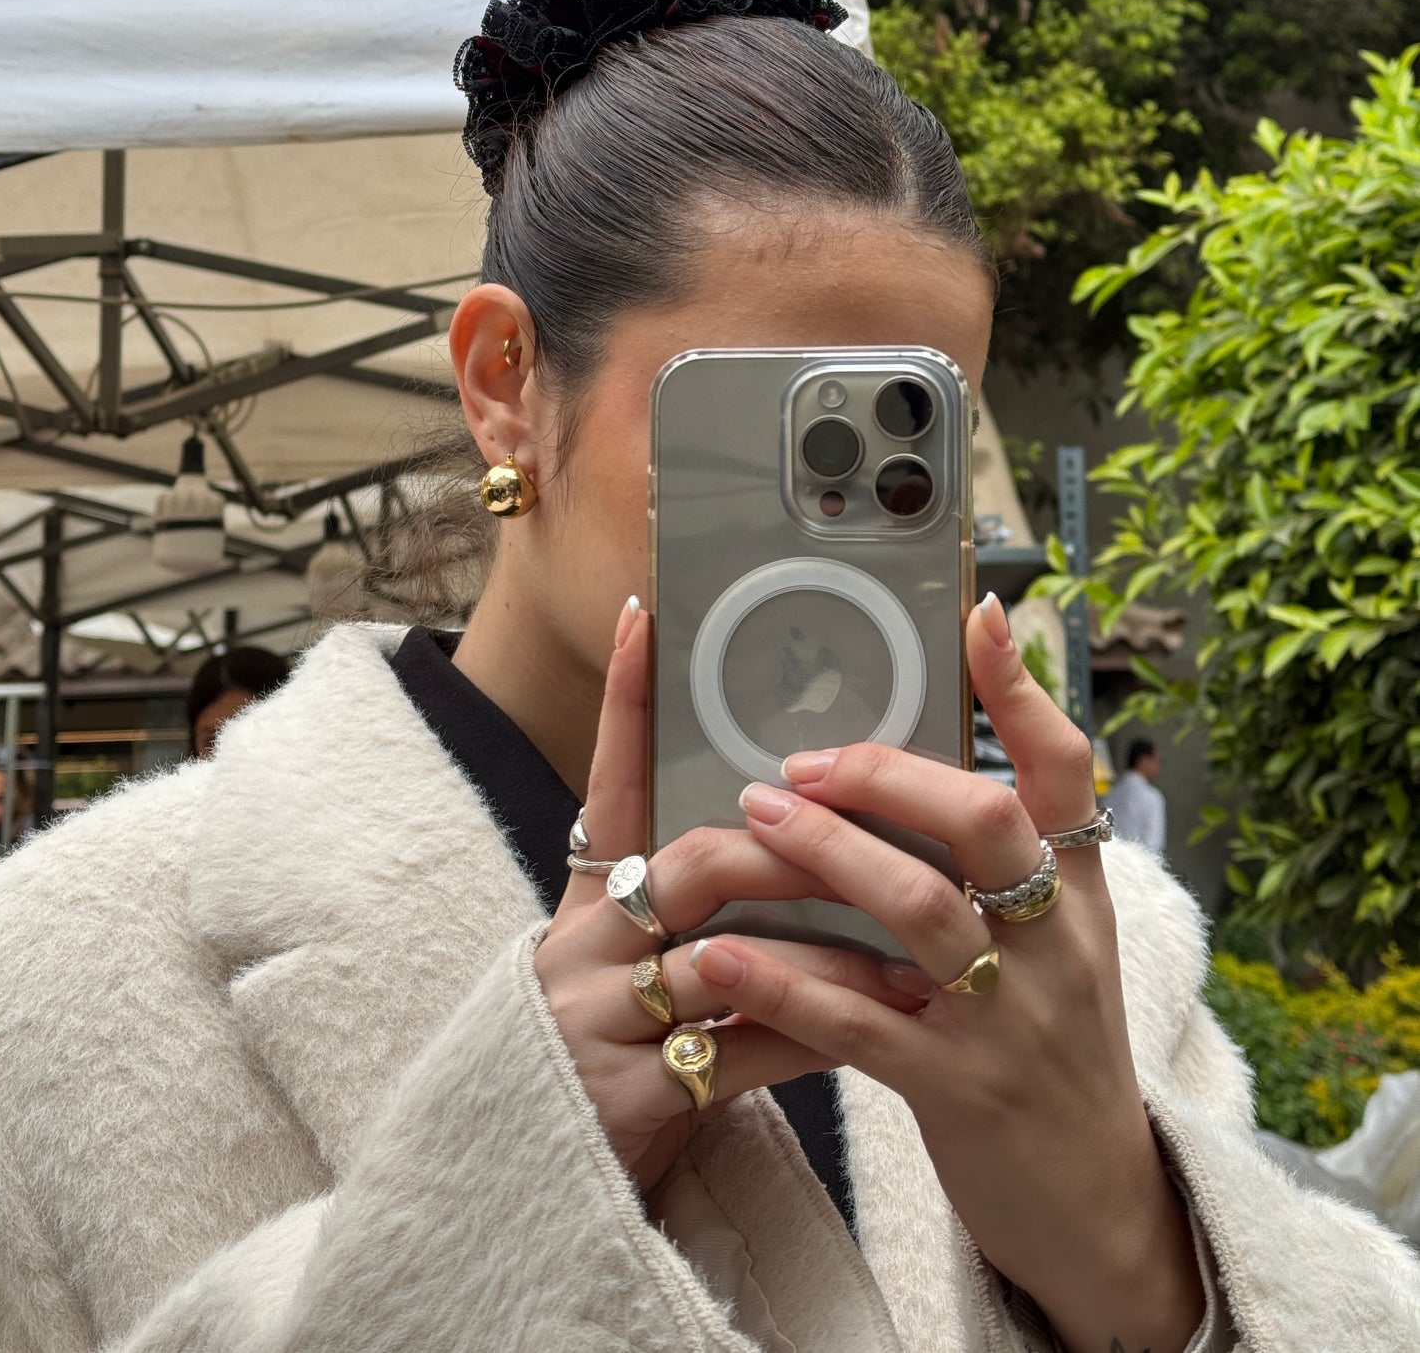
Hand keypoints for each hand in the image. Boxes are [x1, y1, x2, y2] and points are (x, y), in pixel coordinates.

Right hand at [533, 599, 926, 1196]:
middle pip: (693, 864)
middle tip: (874, 837)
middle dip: (794, 849)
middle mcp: (584, 951)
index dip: (623, 702)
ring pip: (732, 959)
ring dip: (834, 953)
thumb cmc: (628, 1062)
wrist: (549, 1198)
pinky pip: (744, 1055)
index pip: (610, 785)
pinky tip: (878, 1033)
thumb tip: (802, 830)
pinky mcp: (626, 1099)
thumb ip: (701, 909)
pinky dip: (820, 1038)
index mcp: (589, 908)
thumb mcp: (640, 974)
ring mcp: (598, 1023)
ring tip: (917, 953)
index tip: (645, 617)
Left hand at [687, 595, 1205, 1352]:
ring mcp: (1010, 1017)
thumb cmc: (1053, 1044)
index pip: (1064, 769)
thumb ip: (1012, 859)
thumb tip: (931, 764)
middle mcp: (1057, 942)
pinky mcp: (956, 1089)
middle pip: (981, 821)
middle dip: (885, 774)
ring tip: (751, 814)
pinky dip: (782, 979)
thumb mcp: (1060, 943)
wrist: (1096, 1202)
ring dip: (824, 853)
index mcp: (1080, 891)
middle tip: (799, 757)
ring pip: (915, 910)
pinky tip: (718, 951)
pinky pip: (856, 1021)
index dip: (1021, 688)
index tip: (973, 612)